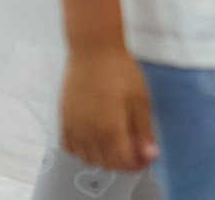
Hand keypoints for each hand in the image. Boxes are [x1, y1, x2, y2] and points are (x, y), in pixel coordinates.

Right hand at [61, 45, 157, 173]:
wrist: (92, 50)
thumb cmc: (121, 71)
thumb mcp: (139, 98)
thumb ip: (143, 130)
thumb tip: (150, 155)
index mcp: (109, 128)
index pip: (123, 162)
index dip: (138, 164)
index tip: (147, 157)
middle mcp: (88, 134)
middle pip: (106, 163)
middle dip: (123, 162)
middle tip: (136, 150)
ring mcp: (73, 128)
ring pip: (88, 158)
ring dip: (104, 158)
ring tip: (118, 145)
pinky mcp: (63, 121)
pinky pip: (71, 148)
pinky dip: (84, 151)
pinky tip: (95, 141)